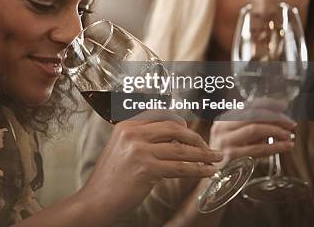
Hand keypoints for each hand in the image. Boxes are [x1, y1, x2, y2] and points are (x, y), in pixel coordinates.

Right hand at [77, 112, 222, 220]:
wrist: (97, 199)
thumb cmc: (112, 177)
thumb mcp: (122, 148)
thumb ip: (143, 138)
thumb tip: (175, 136)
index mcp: (127, 125)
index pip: (161, 114)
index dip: (181, 122)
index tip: (193, 133)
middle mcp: (133, 133)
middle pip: (174, 128)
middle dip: (196, 138)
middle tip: (208, 147)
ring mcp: (139, 150)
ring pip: (181, 149)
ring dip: (203, 154)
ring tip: (216, 159)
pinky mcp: (147, 168)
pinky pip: (180, 167)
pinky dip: (197, 169)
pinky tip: (207, 171)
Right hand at [210, 99, 295, 166]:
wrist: (213, 177)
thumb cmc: (227, 157)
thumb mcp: (237, 139)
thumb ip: (254, 129)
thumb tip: (279, 122)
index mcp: (224, 120)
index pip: (248, 106)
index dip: (268, 104)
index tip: (283, 106)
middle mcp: (222, 127)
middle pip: (253, 115)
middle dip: (276, 118)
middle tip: (290, 124)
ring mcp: (226, 141)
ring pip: (255, 128)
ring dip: (276, 130)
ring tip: (289, 135)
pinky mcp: (231, 155)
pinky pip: (257, 149)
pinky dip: (275, 147)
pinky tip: (285, 146)